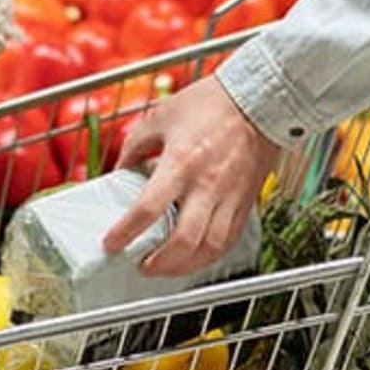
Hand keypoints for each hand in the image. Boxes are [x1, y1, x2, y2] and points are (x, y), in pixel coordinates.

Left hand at [103, 76, 281, 277]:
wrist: (258, 101)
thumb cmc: (211, 103)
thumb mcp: (161, 115)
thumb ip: (136, 144)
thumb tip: (122, 168)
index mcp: (181, 162)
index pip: (148, 208)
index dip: (126, 232)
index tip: (111, 244)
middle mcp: (207, 185)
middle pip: (184, 240)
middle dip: (159, 262)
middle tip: (142, 265)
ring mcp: (230, 196)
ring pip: (210, 248)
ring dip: (185, 266)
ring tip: (166, 267)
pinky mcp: (246, 201)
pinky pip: (229, 239)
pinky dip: (210, 255)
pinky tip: (195, 257)